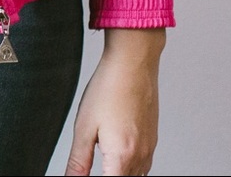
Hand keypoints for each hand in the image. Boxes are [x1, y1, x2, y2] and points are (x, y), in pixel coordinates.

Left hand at [65, 27, 164, 176]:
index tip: (83, 174)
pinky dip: (128, 168)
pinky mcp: (152, 141)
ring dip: (118, 174)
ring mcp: (149, 150)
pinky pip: (142, 167)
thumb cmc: (109, 88)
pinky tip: (116, 156)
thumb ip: (78, 160)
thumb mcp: (84, 126)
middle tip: (89, 166)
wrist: (132, 64)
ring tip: (103, 162)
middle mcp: (140, 158)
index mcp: (122, 157)